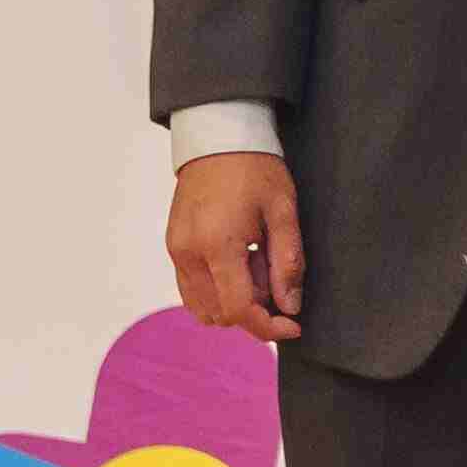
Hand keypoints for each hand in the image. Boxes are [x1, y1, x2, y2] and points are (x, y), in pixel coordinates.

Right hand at [167, 152, 306, 341]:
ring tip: (256, 264)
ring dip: (234, 302)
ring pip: (203, 307)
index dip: (268, 327)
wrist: (218, 138)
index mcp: (217, 245)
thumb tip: (290, 307)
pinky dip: (217, 290)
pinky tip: (239, 262)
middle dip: (254, 309)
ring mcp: (176, 251)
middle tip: (274, 274)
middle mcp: (188, 254)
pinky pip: (192, 289)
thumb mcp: (283, 212)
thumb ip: (288, 264)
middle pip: (220, 314)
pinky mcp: (173, 246)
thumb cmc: (254, 169)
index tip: (293, 327)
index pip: (239, 310)